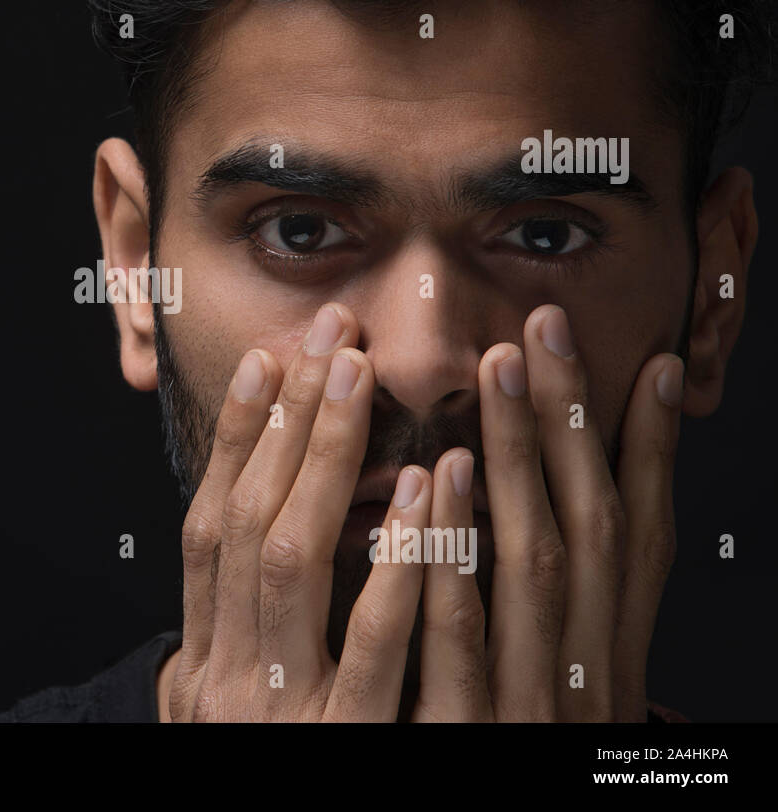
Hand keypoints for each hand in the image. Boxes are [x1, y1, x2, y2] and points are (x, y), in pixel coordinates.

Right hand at [168, 302, 437, 720]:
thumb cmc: (255, 783)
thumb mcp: (222, 724)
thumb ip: (225, 654)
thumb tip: (220, 586)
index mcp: (203, 663)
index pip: (210, 529)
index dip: (235, 443)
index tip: (266, 365)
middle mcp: (224, 677)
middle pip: (247, 523)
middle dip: (285, 425)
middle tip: (325, 338)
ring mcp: (277, 711)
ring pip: (292, 562)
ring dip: (327, 463)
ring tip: (361, 378)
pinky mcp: (340, 748)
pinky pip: (372, 645)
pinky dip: (398, 561)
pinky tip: (426, 494)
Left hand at [412, 304, 682, 720]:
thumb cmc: (525, 750)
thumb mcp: (560, 681)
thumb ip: (557, 602)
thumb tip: (560, 514)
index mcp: (606, 658)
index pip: (634, 539)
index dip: (645, 452)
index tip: (648, 365)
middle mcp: (584, 673)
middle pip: (582, 530)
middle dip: (562, 428)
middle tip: (539, 331)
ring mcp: (531, 704)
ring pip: (531, 570)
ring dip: (517, 470)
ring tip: (497, 380)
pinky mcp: (470, 738)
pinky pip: (458, 642)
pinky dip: (452, 562)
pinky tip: (432, 492)